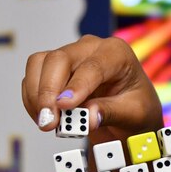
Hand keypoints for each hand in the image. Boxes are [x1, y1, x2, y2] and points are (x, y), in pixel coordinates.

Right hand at [22, 35, 162, 142]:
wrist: (130, 113)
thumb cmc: (137, 108)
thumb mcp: (134, 114)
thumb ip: (111, 113)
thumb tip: (88, 118)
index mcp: (117, 53)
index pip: (92, 66)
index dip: (76, 86)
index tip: (64, 107)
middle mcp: (91, 48)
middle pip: (59, 59)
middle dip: (48, 91)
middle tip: (49, 122)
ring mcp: (71, 56)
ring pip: (39, 64)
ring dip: (36, 95)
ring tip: (47, 123)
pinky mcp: (55, 69)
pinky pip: (33, 78)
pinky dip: (33, 100)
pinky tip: (45, 118)